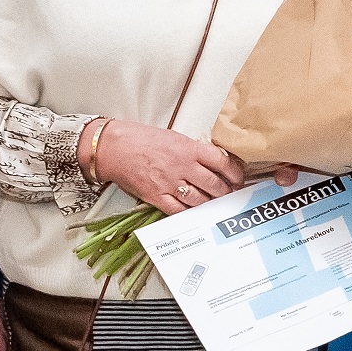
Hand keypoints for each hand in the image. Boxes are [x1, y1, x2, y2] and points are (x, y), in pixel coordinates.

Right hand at [93, 119, 245, 214]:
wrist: (113, 147)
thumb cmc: (139, 139)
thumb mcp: (172, 137)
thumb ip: (192, 150)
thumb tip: (210, 161)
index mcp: (188, 148)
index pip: (221, 162)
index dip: (235, 173)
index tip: (238, 178)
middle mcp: (182, 166)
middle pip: (214, 184)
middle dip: (225, 192)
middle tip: (229, 194)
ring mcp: (169, 183)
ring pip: (200, 200)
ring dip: (210, 203)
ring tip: (215, 203)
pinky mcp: (156, 196)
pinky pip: (179, 210)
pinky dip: (189, 212)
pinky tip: (195, 211)